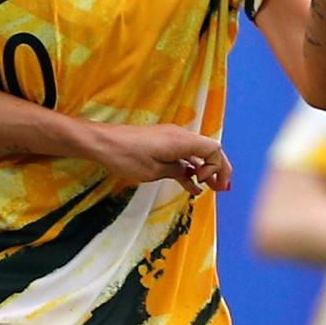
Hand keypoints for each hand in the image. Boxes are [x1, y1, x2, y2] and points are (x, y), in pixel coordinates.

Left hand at [87, 124, 231, 194]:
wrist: (103, 143)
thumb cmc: (127, 156)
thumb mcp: (155, 171)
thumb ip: (178, 172)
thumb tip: (191, 175)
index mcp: (182, 140)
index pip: (214, 149)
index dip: (216, 167)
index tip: (202, 181)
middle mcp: (180, 136)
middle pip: (210, 150)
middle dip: (219, 169)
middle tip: (222, 189)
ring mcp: (171, 138)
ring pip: (197, 153)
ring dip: (205, 169)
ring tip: (211, 189)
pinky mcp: (161, 142)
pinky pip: (183, 154)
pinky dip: (190, 167)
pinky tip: (192, 184)